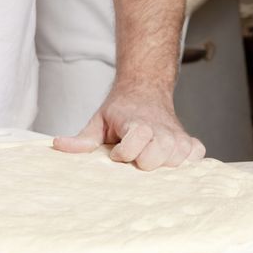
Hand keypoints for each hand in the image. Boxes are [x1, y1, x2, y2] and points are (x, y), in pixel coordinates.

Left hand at [53, 87, 205, 170]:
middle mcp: (161, 130)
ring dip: (160, 163)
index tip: (116, 152)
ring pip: (176, 160)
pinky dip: (185, 160)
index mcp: (137, 124)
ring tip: (148, 155)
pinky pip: (195, 157)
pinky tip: (169, 157)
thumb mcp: (97, 121)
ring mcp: (178, 136)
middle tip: (134, 155)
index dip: (123, 153)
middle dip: (141, 162)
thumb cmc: (120, 110)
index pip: (135, 145)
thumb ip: (82, 139)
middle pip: (155, 158)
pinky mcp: (190, 141)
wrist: (144, 89)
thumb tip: (58, 145)